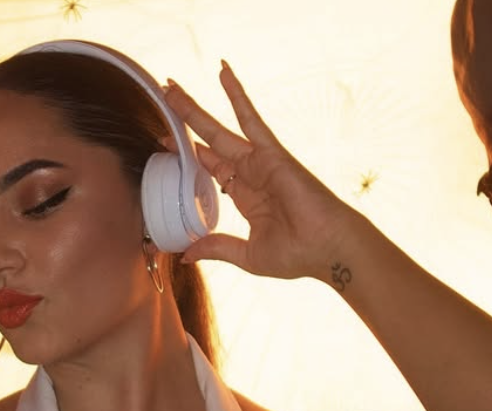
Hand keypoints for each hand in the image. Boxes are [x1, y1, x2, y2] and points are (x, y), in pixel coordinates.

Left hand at [165, 61, 364, 280]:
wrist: (327, 250)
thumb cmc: (298, 256)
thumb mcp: (246, 255)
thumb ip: (216, 248)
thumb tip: (186, 254)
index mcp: (246, 197)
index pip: (211, 168)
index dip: (189, 154)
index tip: (164, 143)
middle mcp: (251, 174)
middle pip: (210, 142)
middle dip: (185, 122)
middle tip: (164, 98)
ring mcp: (260, 161)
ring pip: (219, 129)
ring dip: (194, 109)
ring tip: (170, 87)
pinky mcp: (271, 153)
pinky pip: (250, 118)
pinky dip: (237, 95)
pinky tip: (223, 73)